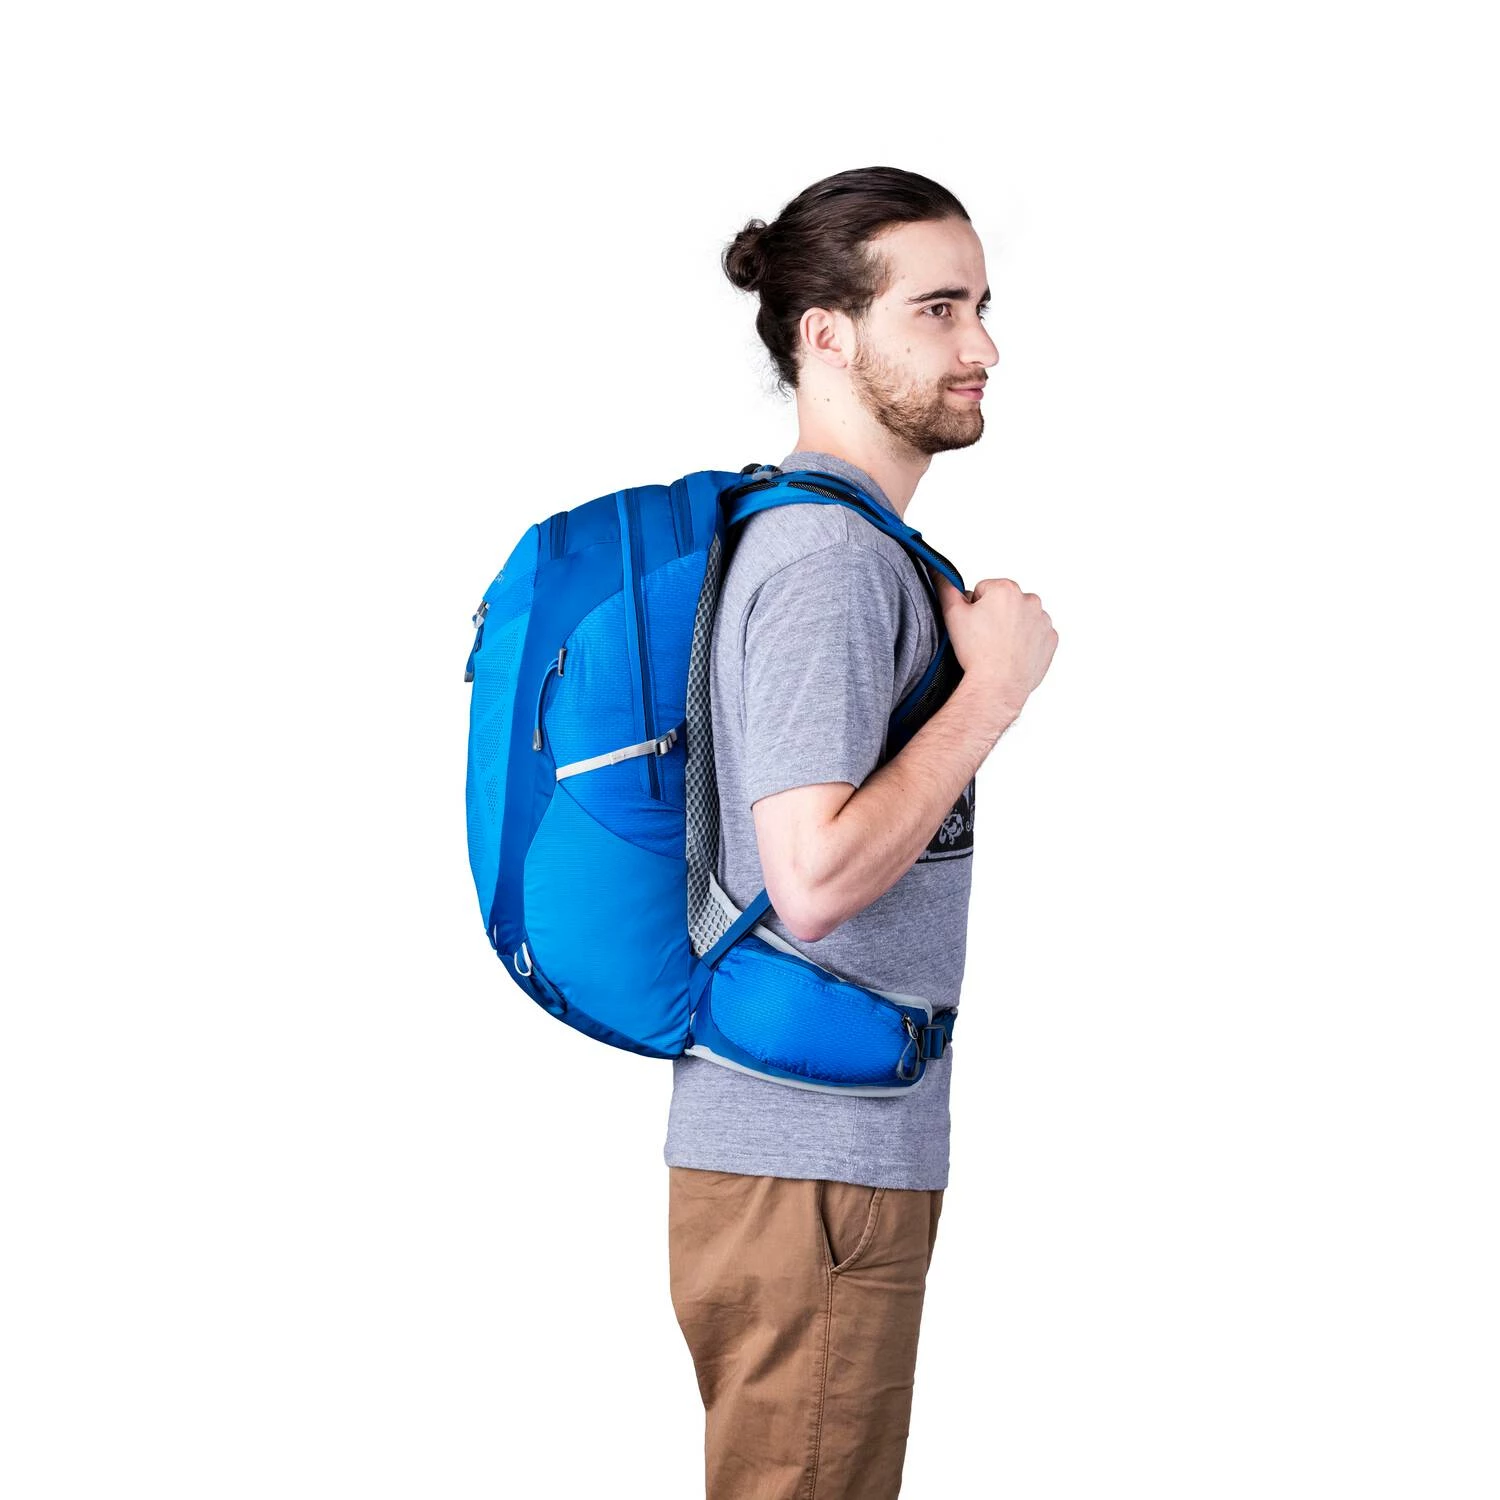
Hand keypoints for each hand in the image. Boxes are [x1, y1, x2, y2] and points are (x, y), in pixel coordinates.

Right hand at [933, 570, 1057, 715]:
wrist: (998, 685)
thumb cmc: (977, 653)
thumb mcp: (953, 615)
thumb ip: (946, 588)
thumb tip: (938, 572)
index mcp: (1006, 588)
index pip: (983, 590)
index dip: (974, 608)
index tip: (974, 625)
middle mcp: (1029, 599)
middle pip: (1005, 602)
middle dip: (995, 614)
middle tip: (984, 637)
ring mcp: (1043, 620)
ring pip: (1021, 617)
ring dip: (1011, 626)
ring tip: (998, 646)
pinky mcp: (1050, 639)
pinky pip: (1036, 634)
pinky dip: (1026, 640)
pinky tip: (1013, 652)